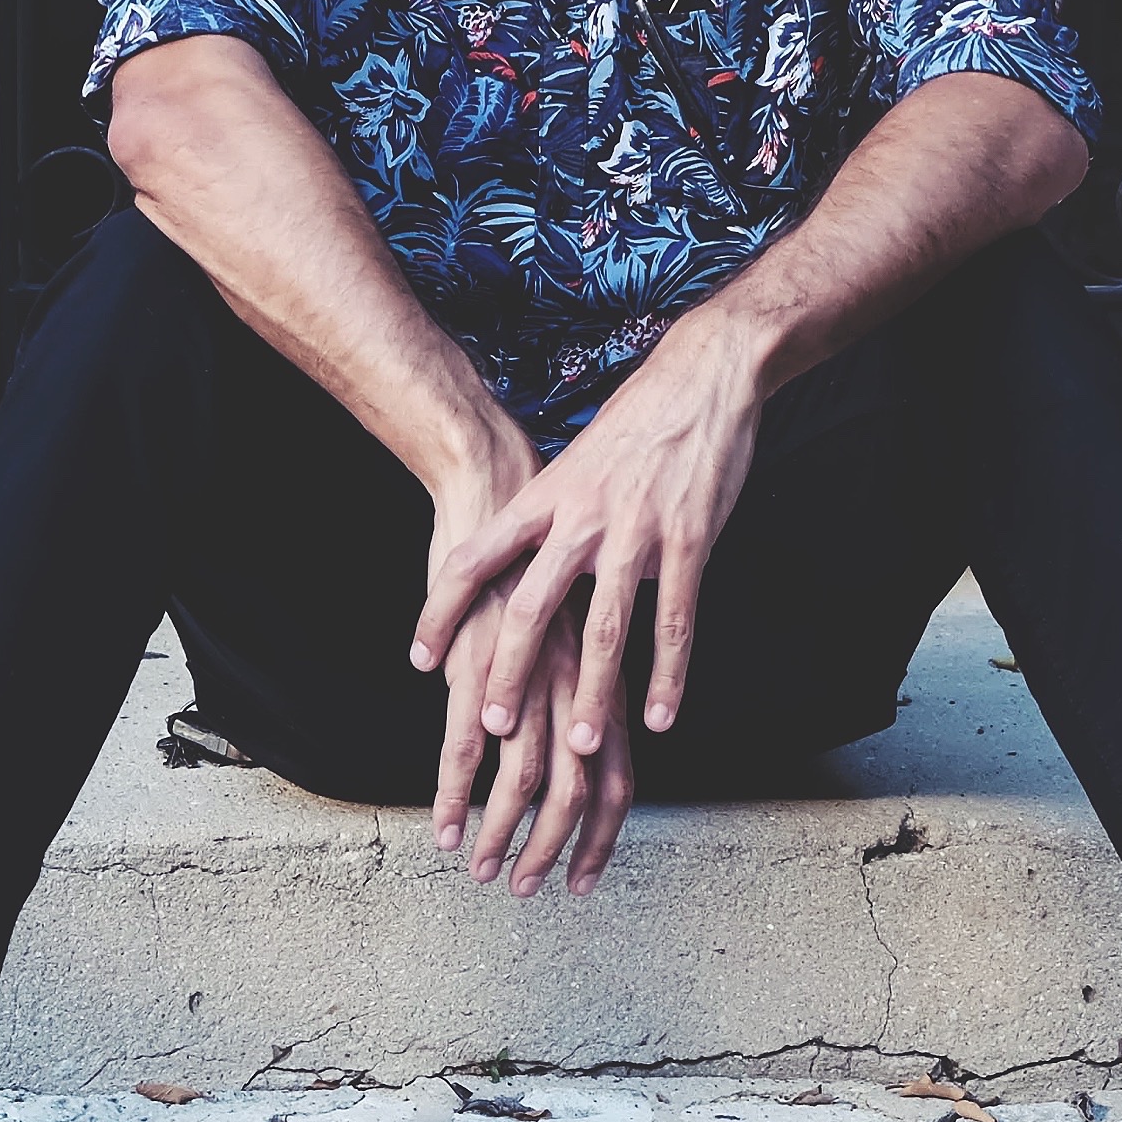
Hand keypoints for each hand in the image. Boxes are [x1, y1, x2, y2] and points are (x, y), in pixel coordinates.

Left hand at [411, 316, 761, 764]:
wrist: (701, 375)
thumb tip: (526, 571)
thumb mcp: (573, 465)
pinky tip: (658, 716)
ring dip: (593, 693)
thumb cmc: (635, 422)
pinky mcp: (687, 540)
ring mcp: (635, 531)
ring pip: (605, 627)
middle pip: (531, 607)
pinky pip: (674, 620)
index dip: (442, 610)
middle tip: (492, 725)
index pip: (476, 560)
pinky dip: (666, 674)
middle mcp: (581, 518)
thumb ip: (550, 521)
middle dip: (510, 672)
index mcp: (544, 498)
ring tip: (578, 745)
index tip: (420, 657)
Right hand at [432, 585, 637, 895]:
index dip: (602, 841)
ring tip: (479, 869)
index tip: (580, 881)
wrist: (496, 495)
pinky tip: (442, 826)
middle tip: (523, 888)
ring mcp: (524, 681)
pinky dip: (454, 796)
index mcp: (599, 684)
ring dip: (501, 835)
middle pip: (576, 794)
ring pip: (521, 781)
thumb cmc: (533, 568)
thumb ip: (576, 690)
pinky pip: (463, 747)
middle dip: (549, 851)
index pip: (618, 783)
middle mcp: (570, 688)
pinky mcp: (473, 668)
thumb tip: (571, 749)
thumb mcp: (571, 634)